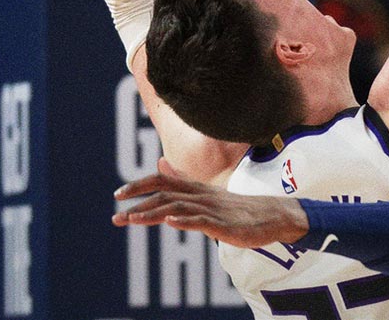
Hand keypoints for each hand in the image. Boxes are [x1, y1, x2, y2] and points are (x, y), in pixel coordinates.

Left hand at [112, 158, 308, 246]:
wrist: (272, 215)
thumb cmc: (238, 207)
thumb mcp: (208, 192)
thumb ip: (182, 180)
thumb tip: (160, 164)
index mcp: (196, 188)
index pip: (162, 181)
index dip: (139, 185)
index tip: (118, 194)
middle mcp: (201, 195)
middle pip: (165, 195)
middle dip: (138, 205)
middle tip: (115, 216)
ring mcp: (212, 209)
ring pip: (178, 208)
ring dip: (153, 214)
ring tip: (132, 219)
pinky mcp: (224, 224)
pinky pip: (202, 221)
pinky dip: (185, 220)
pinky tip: (170, 222)